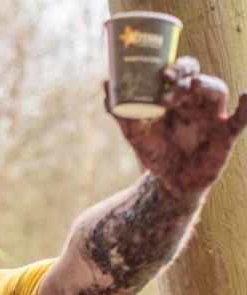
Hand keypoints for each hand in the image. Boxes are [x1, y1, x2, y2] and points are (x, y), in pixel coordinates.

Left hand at [110, 57, 246, 199]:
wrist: (169, 183)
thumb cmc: (156, 152)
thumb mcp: (136, 134)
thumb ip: (121, 112)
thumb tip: (106, 84)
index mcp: (178, 97)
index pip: (182, 73)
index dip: (175, 68)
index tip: (162, 74)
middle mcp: (197, 102)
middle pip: (198, 77)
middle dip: (185, 74)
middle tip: (169, 79)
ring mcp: (214, 116)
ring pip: (217, 91)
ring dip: (205, 86)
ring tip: (192, 86)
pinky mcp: (226, 134)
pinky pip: (241, 119)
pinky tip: (246, 96)